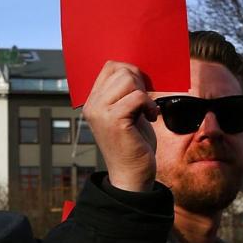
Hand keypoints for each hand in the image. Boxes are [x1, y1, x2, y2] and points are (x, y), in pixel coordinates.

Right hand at [81, 61, 158, 191]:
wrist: (131, 175)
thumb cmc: (133, 143)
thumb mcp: (126, 113)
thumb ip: (125, 93)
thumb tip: (136, 70)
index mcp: (92, 101)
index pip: (110, 67)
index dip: (130, 72)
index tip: (140, 90)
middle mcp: (92, 105)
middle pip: (121, 71)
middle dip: (139, 83)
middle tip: (144, 103)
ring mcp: (100, 112)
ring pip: (128, 80)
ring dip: (144, 94)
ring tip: (146, 111)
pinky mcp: (114, 120)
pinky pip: (138, 97)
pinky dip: (149, 105)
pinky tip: (150, 117)